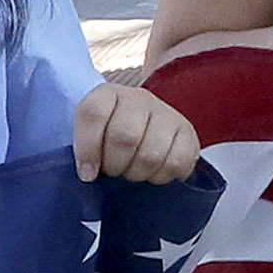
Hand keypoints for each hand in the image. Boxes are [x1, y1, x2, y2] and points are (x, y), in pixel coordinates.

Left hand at [73, 81, 200, 183]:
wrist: (146, 129)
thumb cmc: (110, 138)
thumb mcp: (90, 135)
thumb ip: (84, 149)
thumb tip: (88, 174)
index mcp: (107, 94)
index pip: (93, 113)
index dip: (87, 148)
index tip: (87, 174)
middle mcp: (138, 98)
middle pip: (125, 137)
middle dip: (115, 165)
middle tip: (113, 172)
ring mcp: (166, 113)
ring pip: (151, 155)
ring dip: (138, 174)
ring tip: (132, 173)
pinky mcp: (187, 132)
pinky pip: (176, 163)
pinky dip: (161, 177)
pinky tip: (153, 174)